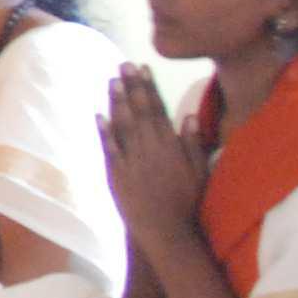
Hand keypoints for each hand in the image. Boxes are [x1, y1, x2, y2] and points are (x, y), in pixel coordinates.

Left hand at [99, 64, 207, 241]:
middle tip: (122, 64)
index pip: (158, 110)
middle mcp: (150, 150)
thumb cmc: (188, 204)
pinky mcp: (116, 176)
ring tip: (111, 81)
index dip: (149, 88)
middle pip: (138, 112)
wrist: (167, 232)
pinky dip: (103, 132)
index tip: (143, 68)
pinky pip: (109, 149)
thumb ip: (193, 144)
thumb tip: (188, 116)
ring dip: (116, 102)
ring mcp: (131, 162)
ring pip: (122, 126)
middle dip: (130, 86)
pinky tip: (98, 116)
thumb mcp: (199, 173)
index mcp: (170, 146)